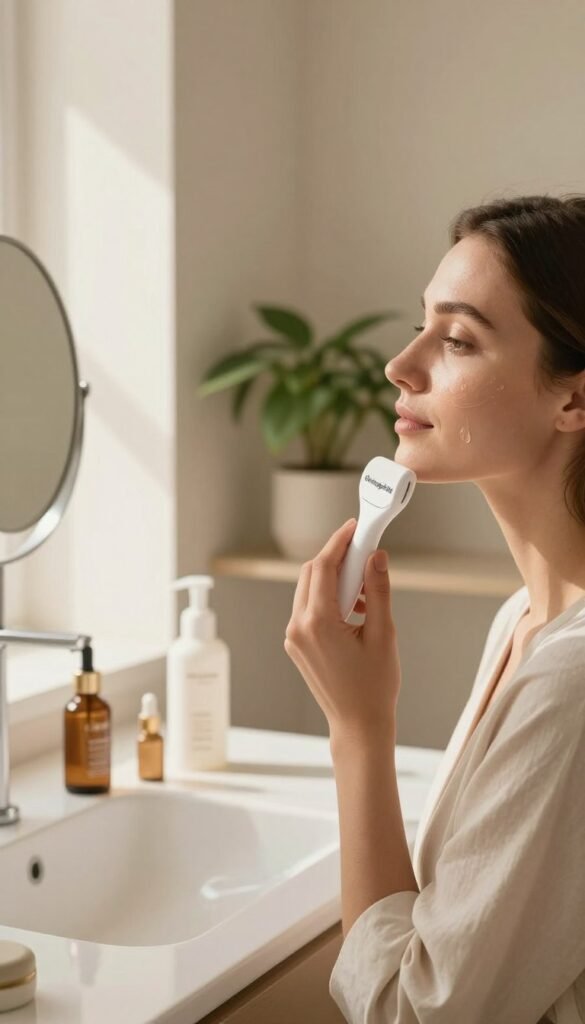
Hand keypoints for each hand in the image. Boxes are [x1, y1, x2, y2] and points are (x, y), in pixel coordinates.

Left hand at [284, 518, 400, 745]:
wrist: (358, 725)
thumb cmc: (374, 687)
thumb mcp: (384, 635)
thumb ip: (379, 591)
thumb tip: (376, 556)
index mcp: (319, 622)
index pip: (324, 566)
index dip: (340, 541)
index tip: (355, 526)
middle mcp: (298, 627)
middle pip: (312, 573)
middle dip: (337, 557)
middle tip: (364, 550)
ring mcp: (293, 637)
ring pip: (308, 590)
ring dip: (334, 580)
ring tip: (366, 591)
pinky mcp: (296, 645)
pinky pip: (308, 609)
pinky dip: (328, 599)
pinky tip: (356, 609)